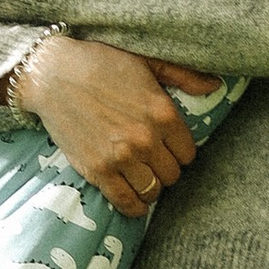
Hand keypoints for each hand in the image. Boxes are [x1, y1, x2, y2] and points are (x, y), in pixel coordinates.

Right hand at [1, 32, 219, 215]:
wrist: (52, 74)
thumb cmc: (101, 63)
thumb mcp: (147, 61)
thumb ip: (184, 75)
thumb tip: (216, 85)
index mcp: (164, 113)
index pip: (189, 153)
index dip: (179, 151)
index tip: (167, 148)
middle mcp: (146, 138)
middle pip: (173, 175)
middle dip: (164, 168)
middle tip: (151, 161)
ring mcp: (122, 157)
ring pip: (153, 190)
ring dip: (149, 186)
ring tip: (141, 176)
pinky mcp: (98, 171)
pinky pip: (127, 202)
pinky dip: (133, 206)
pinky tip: (132, 199)